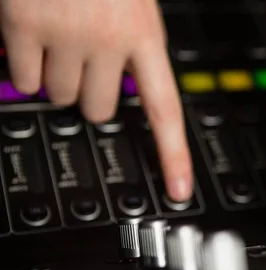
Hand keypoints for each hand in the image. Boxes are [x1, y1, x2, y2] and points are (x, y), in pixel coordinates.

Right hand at [0, 0, 192, 201]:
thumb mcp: (134, 5)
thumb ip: (132, 46)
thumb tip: (113, 92)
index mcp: (146, 35)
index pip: (165, 109)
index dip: (173, 156)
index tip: (177, 191)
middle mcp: (110, 41)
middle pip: (101, 111)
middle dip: (91, 95)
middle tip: (85, 65)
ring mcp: (66, 35)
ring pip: (62, 97)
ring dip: (58, 78)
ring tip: (60, 40)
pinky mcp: (25, 25)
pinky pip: (23, 76)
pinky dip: (23, 64)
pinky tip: (31, 36)